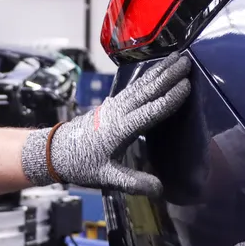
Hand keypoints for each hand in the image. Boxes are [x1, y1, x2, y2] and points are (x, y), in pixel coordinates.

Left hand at [22, 53, 191, 195]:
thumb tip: (160, 189)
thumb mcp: (106, 177)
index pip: (150, 111)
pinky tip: (158, 69)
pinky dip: (149, 75)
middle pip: (148, 90)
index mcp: (121, 128)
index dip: (170, 99)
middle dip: (168, 75)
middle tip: (187, 61)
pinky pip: (135, 86)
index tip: (187, 86)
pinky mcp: (112, 103)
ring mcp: (115, 104)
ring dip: (160, 70)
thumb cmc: (82, 164)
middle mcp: (119, 111)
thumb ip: (133, 182)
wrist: (57, 151)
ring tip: (177, 57)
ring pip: (141, 84)